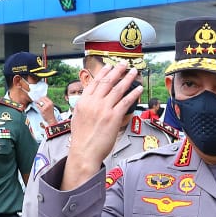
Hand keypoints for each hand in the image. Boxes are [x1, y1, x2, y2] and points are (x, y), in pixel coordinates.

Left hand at [34, 95, 57, 124]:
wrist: (51, 119)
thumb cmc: (50, 113)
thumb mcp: (51, 106)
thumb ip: (47, 102)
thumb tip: (42, 98)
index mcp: (51, 102)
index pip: (45, 97)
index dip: (41, 97)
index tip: (39, 98)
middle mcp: (48, 104)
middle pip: (42, 99)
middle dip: (38, 99)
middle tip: (36, 100)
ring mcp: (45, 107)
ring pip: (39, 102)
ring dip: (37, 102)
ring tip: (36, 102)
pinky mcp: (42, 110)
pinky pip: (38, 106)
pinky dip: (36, 105)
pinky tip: (36, 105)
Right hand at [64, 64, 141, 187]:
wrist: (84, 152)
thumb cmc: (81, 139)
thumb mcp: (77, 118)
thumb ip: (85, 107)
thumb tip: (90, 101)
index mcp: (83, 102)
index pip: (94, 82)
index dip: (103, 73)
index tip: (109, 66)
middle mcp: (93, 103)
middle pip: (107, 82)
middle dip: (117, 71)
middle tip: (123, 64)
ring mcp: (104, 109)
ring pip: (118, 89)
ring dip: (127, 79)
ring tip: (133, 72)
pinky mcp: (114, 117)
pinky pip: (125, 102)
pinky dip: (133, 94)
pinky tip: (138, 89)